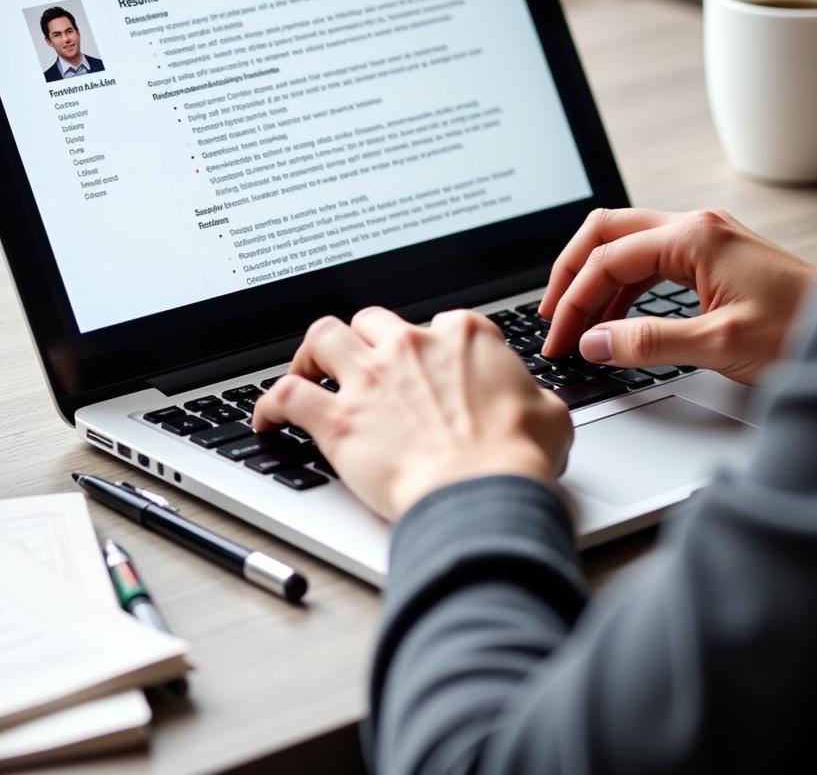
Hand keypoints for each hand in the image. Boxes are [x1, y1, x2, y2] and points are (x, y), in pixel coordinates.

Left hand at [252, 308, 572, 520]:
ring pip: (322, 338)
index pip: (436, 323)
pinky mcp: (337, 418)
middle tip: (363, 363)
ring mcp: (370, 377)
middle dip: (365, 339)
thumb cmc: (516, 457)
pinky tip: (268, 419)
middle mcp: (409, 345)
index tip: (425, 367)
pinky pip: (286, 395)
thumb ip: (530, 393)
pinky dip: (271, 404)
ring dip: (311, 352)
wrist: (483, 493)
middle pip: (371, 322)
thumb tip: (529, 399)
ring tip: (308, 369)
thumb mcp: (549, 412)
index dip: (428, 346)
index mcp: (461, 335)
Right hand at [539, 207, 816, 384]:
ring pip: (625, 245)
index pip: (609, 259)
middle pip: (606, 233)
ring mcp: (704, 239)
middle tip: (551, 314)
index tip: (560, 336)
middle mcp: (696, 228)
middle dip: (571, 273)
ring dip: (594, 281)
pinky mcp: (711, 258)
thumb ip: (648, 342)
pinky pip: (649, 262)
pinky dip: (621, 287)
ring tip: (576, 321)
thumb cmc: (804, 331)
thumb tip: (594, 342)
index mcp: (694, 237)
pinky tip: (613, 316)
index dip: (574, 300)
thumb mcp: (719, 344)